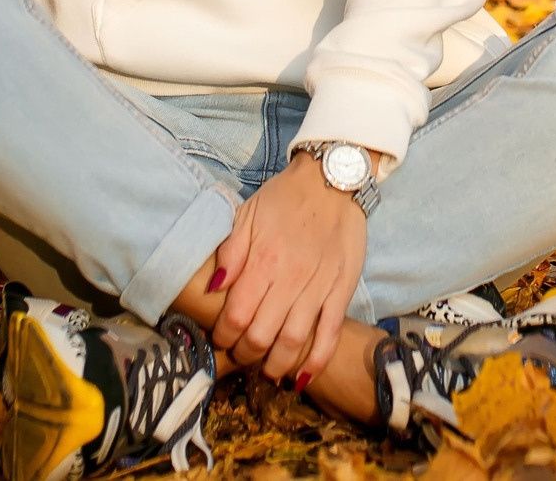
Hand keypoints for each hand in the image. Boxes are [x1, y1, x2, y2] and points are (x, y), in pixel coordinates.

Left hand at [208, 152, 365, 386]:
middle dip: (245, 355)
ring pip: (293, 341)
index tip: (221, 340)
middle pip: (262, 336)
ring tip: (267, 370)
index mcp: (262, 260)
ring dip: (276, 365)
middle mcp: (290, 278)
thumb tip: (213, 287)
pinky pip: (329, 334)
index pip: (236, 316)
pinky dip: (315, 361)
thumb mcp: (247, 214)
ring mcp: (319, 287)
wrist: (333, 180)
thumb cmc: (285, 198)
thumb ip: (230, 252)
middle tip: (241, 356)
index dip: (224, 336)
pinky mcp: (342, 290)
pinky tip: (301, 376)